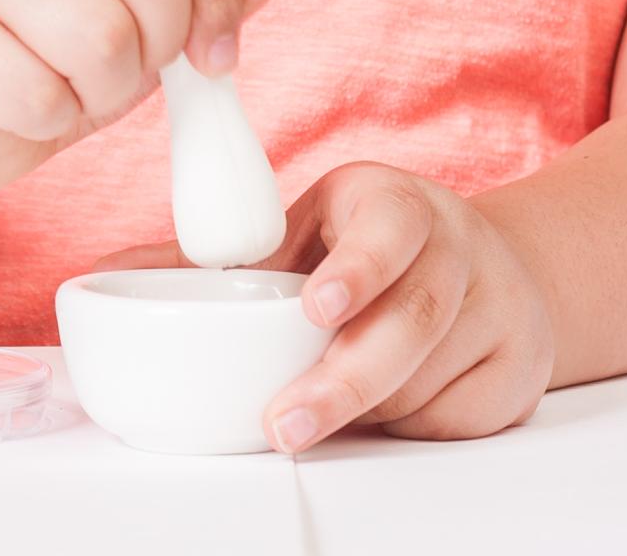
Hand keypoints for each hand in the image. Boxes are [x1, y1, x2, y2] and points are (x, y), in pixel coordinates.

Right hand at [0, 0, 283, 196]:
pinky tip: (27, 103)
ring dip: (109, 85)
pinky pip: (44, 94)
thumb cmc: (50, 52)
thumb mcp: (146, 14)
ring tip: (76, 82)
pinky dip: (53, 118)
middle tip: (139, 65)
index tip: (215, 46)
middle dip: (166, 34)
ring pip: (102, 31)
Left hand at [97, 163, 554, 446]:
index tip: (312, 307)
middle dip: (344, 379)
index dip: (354, 269)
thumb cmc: (362, 248)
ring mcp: (500, 303)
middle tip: (284, 421)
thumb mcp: (296, 235)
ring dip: (369, 406)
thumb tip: (105, 274)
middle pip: (414, 317)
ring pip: (430, 376)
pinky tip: (384, 415)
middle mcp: (457, 243)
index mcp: (393, 201)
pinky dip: (413, 425)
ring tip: (314, 414)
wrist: (479, 262)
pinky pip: (462, 413)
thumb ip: (208, 258)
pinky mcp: (520, 363)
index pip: (388, 228)